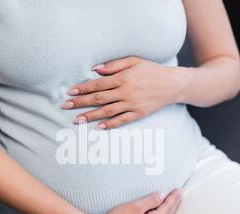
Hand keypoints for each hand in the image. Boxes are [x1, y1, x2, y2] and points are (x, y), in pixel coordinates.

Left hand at [61, 56, 192, 128]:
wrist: (173, 84)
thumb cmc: (152, 70)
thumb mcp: (134, 61)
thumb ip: (114, 65)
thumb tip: (95, 69)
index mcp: (124, 77)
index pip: (98, 84)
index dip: (83, 88)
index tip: (70, 91)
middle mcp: (126, 92)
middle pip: (99, 98)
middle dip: (81, 102)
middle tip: (66, 106)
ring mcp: (132, 104)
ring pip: (107, 111)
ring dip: (90, 116)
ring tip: (77, 120)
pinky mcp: (139, 113)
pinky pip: (122, 120)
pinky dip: (110, 124)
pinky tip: (99, 127)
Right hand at [83, 188, 182, 213]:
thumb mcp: (134, 207)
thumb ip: (149, 201)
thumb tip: (161, 196)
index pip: (166, 208)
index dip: (173, 199)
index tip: (179, 190)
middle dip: (174, 204)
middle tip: (180, 194)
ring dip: (169, 209)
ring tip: (174, 201)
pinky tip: (159, 211)